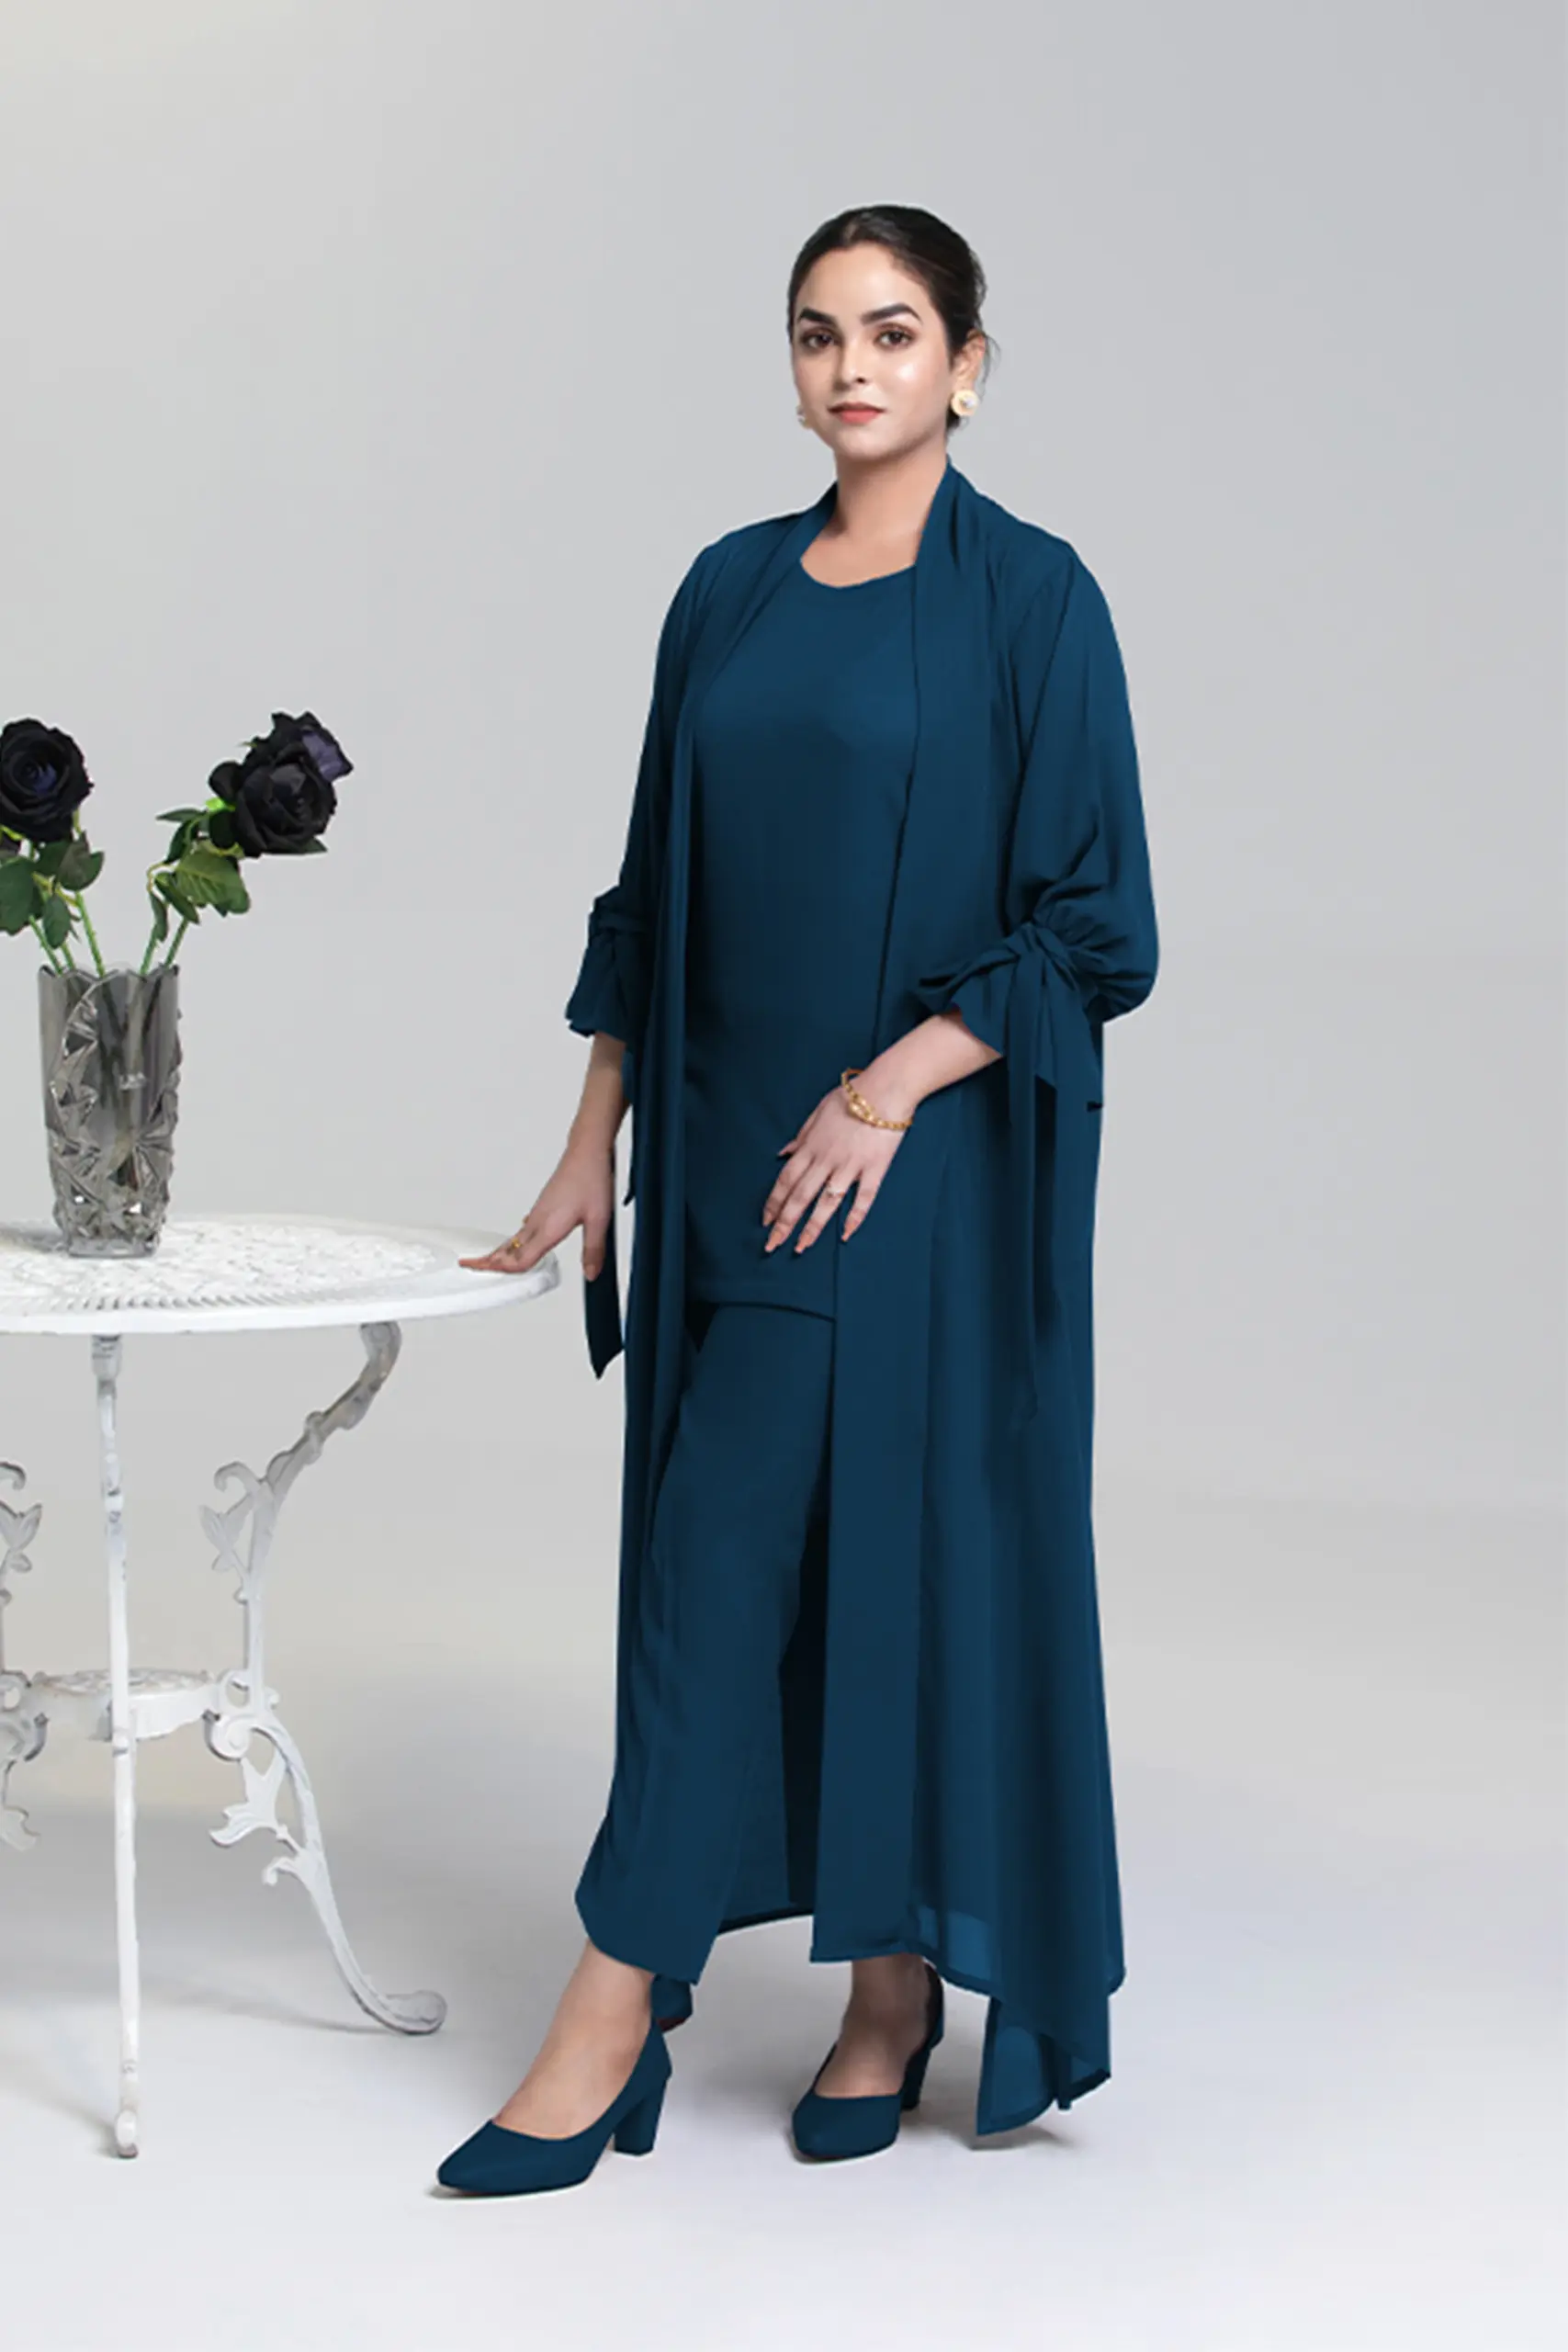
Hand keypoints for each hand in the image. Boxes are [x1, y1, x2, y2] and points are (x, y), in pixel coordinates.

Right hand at [458, 1140, 616, 1277]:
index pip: (520, 1259)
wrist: (586, 1152)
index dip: (505, 1271)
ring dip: (498, 1253)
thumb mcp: (599, 1220)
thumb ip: (593, 1250)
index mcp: (548, 1228)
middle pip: (508, 1250)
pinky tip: (516, 1244)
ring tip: (488, 1262)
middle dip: (488, 1261)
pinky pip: (521, 1230)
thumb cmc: (590, 1178)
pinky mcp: (541, 1206)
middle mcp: (538, 1221)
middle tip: (470, 1267)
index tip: (485, 1274)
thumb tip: (591, 1273)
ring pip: (512, 1239)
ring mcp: (538, 1213)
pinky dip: (512, 1242)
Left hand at [761, 1078, 911, 1253]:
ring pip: (826, 1203)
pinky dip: (854, 1218)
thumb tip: (783, 1153)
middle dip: (784, 1223)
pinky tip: (845, 1235)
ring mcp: (850, 1166)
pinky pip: (863, 1198)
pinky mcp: (874, 1169)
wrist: (885, 1089)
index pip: (786, 1180)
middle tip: (772, 1245)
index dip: (774, 1202)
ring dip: (812, 1227)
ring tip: (801, 1247)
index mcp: (811, 1146)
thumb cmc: (852, 1096)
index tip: (765, 1221)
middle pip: (800, 1196)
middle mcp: (826, 1159)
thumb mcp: (818, 1112)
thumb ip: (800, 1136)